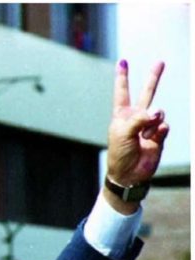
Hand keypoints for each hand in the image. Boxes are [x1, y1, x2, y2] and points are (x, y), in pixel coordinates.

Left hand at [105, 60, 168, 213]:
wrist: (129, 173)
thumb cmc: (119, 153)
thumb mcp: (122, 133)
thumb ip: (138, 119)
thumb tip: (157, 111)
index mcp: (122, 115)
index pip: (122, 92)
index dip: (122, 77)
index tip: (123, 61)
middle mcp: (136, 117)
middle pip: (147, 93)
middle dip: (153, 78)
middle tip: (160, 62)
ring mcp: (149, 125)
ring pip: (158, 111)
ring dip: (152, 121)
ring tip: (144, 134)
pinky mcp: (159, 135)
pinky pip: (163, 126)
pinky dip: (158, 131)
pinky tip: (151, 139)